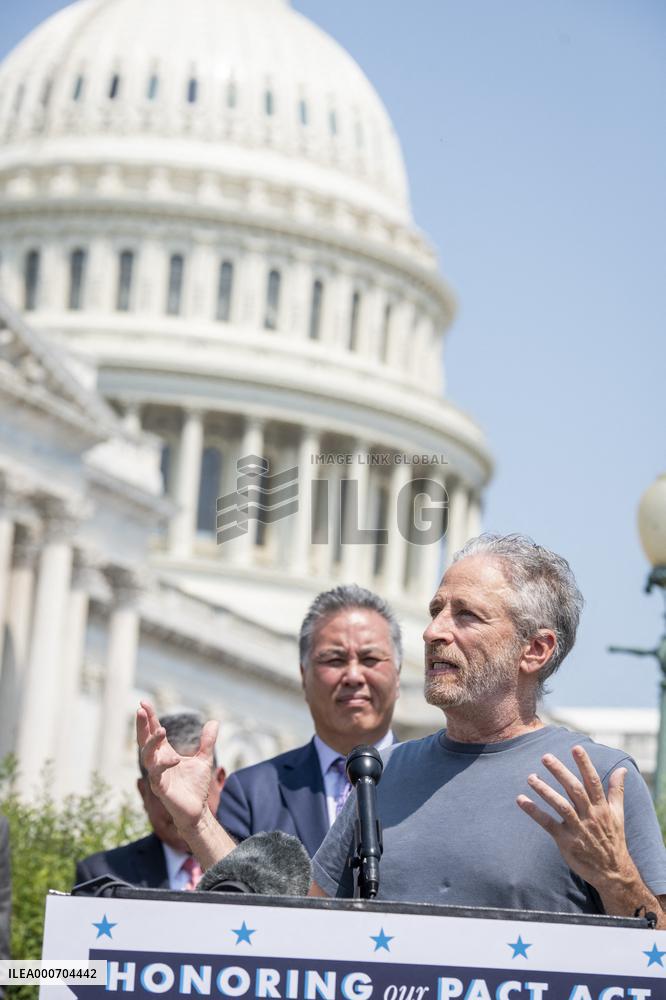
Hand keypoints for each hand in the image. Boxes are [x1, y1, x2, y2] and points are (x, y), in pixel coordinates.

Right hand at [136, 700, 218, 834]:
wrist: (197, 811)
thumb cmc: (196, 787)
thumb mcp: (204, 759)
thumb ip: (207, 741)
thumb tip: (214, 721)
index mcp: (165, 753)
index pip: (154, 732)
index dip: (149, 718)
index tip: (144, 702)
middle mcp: (158, 762)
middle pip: (145, 740)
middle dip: (142, 725)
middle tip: (141, 709)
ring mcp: (157, 774)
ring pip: (147, 756)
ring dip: (151, 742)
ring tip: (161, 730)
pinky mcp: (160, 787)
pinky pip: (158, 774)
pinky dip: (164, 764)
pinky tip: (175, 759)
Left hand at [516, 745, 637, 892]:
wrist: (612, 872)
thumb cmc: (613, 838)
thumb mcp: (618, 814)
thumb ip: (616, 790)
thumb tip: (622, 768)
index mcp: (602, 807)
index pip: (593, 781)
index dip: (585, 764)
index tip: (576, 748)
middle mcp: (590, 816)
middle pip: (575, 790)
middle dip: (560, 772)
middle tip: (545, 757)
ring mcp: (578, 829)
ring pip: (560, 805)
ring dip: (545, 790)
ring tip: (530, 777)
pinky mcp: (566, 841)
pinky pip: (548, 824)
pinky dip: (534, 812)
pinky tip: (521, 800)